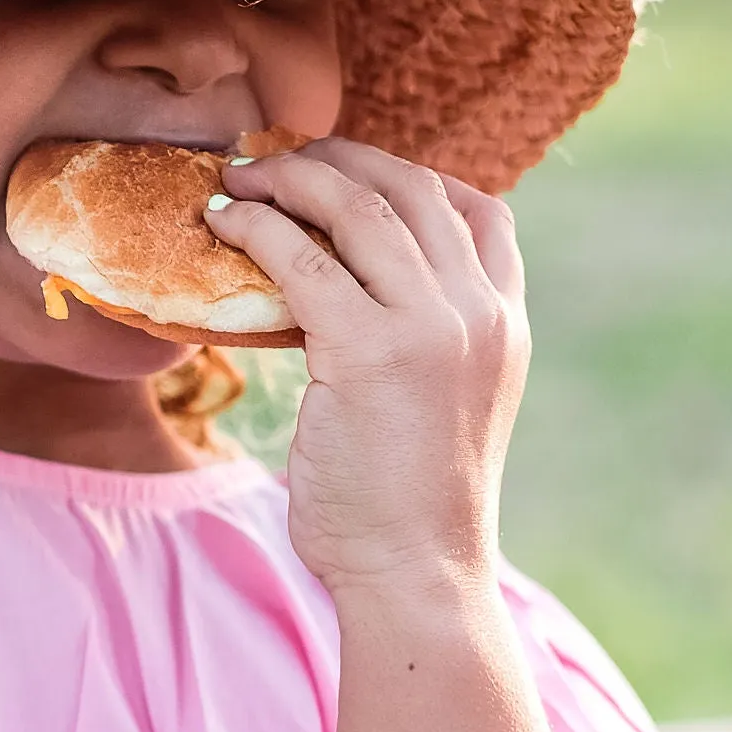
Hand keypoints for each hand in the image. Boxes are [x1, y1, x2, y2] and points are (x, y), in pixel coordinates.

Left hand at [206, 138, 527, 598]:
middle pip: (413, 189)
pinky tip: (224, 222)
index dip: (411, 175)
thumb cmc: (413, 506)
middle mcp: (479, 312)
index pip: (482, 210)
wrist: (419, 575)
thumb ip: (427, 342)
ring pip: (358, 207)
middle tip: (278, 157)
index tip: (351, 172)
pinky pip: (302, 258)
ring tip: (240, 176)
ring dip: (291, 177)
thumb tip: (352, 297)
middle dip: (340, 159)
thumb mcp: (449, 404)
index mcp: (507, 323)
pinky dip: (257, 226)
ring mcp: (430, 327)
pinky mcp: (369, 351)